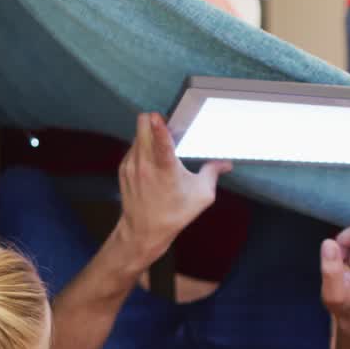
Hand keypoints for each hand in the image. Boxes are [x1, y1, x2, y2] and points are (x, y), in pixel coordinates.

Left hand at [117, 112, 231, 265]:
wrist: (143, 232)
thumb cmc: (174, 214)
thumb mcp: (201, 196)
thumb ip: (213, 173)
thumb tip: (227, 163)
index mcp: (165, 169)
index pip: (161, 143)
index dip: (159, 127)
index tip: (158, 116)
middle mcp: (144, 164)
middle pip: (142, 126)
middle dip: (155, 121)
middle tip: (168, 129)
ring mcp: (131, 164)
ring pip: (138, 134)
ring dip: (149, 134)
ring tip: (161, 147)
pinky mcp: (123, 167)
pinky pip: (133, 146)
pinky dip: (143, 146)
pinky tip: (152, 160)